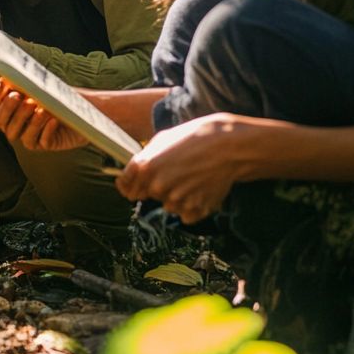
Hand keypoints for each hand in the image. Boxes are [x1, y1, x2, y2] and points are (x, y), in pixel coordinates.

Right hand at [0, 79, 86, 151]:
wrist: (87, 109)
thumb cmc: (62, 95)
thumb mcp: (43, 85)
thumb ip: (24, 81)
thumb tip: (6, 78)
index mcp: (16, 109)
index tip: (1, 86)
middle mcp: (21, 124)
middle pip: (3, 123)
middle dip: (9, 109)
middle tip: (18, 96)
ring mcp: (33, 135)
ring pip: (20, 135)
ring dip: (29, 121)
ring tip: (41, 109)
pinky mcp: (48, 144)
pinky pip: (41, 142)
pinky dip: (46, 131)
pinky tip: (54, 120)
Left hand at [116, 113, 250, 223]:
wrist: (228, 147)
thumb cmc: (194, 139)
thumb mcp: (161, 140)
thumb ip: (142, 159)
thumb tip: (130, 177)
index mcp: (145, 167)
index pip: (125, 186)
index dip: (128, 186)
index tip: (133, 186)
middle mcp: (157, 186)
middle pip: (148, 195)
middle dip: (157, 187)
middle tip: (176, 172)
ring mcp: (176, 199)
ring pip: (168, 205)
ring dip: (176, 196)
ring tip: (192, 178)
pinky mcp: (194, 209)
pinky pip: (185, 214)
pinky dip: (192, 206)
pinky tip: (201, 188)